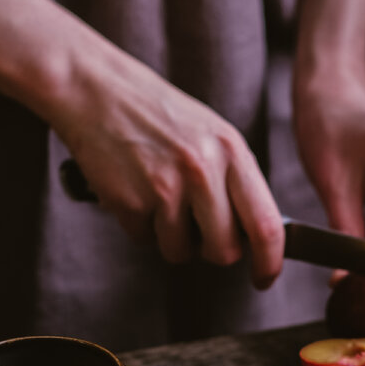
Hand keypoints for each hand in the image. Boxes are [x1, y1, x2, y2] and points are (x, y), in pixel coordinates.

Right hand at [51, 46, 284, 288]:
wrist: (95, 89)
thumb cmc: (153, 112)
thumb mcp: (210, 134)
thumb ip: (233, 178)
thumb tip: (251, 232)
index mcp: (232, 150)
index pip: (266, 224)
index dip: (270, 261)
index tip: (264, 276)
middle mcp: (204, 170)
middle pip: (224, 250)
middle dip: (211, 251)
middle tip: (196, 229)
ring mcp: (166, 187)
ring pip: (181, 252)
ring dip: (169, 237)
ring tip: (157, 197)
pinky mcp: (131, 202)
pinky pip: (144, 240)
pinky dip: (138, 225)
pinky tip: (133, 190)